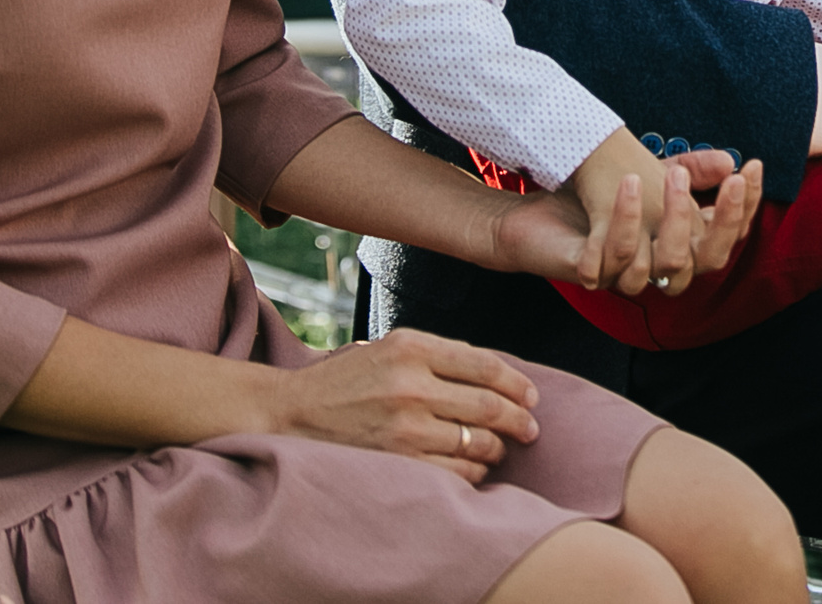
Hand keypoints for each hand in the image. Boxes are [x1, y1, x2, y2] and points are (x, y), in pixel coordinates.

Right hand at [265, 328, 539, 482]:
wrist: (290, 413)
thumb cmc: (346, 381)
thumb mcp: (390, 348)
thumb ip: (440, 355)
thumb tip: (500, 374)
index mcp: (412, 347)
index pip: (486, 365)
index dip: (518, 384)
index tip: (531, 397)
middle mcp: (411, 384)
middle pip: (489, 405)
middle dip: (519, 420)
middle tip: (530, 429)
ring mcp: (404, 427)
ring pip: (477, 443)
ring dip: (497, 449)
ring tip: (498, 449)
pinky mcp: (397, 461)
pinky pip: (456, 473)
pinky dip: (473, 473)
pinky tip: (472, 468)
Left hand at [495, 143, 759, 298]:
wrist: (533, 217)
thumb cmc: (595, 201)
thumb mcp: (648, 177)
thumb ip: (687, 171)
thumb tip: (731, 159)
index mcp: (677, 247)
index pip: (726, 237)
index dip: (744, 208)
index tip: (750, 167)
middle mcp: (658, 269)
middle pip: (710, 261)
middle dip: (723, 220)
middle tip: (728, 180)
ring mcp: (626, 274)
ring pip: (667, 265)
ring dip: (673, 217)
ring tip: (669, 171)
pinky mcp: (592, 272)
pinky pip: (615, 257)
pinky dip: (625, 221)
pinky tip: (629, 183)